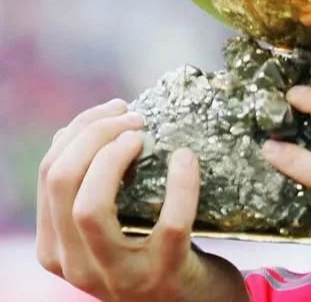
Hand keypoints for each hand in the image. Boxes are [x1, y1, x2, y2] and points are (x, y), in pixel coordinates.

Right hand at [36, 100, 246, 301]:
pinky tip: (186, 159)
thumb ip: (93, 191)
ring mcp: (120, 274)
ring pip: (91, 207)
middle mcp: (78, 266)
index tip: (113, 111)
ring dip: (114, 159)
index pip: (49, 176)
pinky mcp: (165, 274)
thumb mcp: (112, 230)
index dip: (77, 132)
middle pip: (61, 184)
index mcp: (57, 249)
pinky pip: (169, 223)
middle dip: (93, 136)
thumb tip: (88, 129)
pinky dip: (179, 184)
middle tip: (132, 118)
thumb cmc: (155, 256)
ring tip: (142, 136)